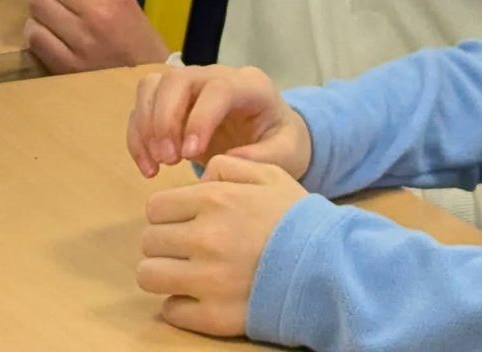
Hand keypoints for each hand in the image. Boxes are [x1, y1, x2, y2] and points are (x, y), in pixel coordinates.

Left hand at [25, 0, 167, 72]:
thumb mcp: (128, 5)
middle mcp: (97, 14)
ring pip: (36, 3)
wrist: (148, 89)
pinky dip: (36, 33)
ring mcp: (80, 41)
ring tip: (52, 16)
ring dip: (40, 8)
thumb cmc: (140, 45)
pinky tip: (49, 36)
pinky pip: (34, 36)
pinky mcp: (65, 66)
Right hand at [127, 64, 311, 179]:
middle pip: (177, 79)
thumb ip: (264, 158)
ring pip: (152, 86)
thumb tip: (227, 161)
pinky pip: (142, 108)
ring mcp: (190, 85)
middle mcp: (215, 76)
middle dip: (164, 120)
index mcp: (250, 85)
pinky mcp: (171, 102)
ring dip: (146, 126)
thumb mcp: (287, 154)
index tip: (190, 155)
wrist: (272, 137)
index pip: (218, 88)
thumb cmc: (281, 142)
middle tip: (168, 160)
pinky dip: (138, 138)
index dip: (199, 118)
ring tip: (157, 165)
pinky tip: (149, 168)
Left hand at [137, 155, 309, 338]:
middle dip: (165, 243)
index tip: (183, 223)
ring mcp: (207, 279)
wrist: (332, 268)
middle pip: (149, 241)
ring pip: (149, 275)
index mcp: (214, 200)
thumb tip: (200, 173)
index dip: (167, 215)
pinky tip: (200, 297)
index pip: (155, 207)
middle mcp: (204, 238)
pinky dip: (181, 305)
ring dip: (164, 274)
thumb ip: (229, 166)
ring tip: (186, 274)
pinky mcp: (213, 316)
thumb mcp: (271, 175)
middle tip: (187, 249)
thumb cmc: (300, 221)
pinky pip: (171, 310)